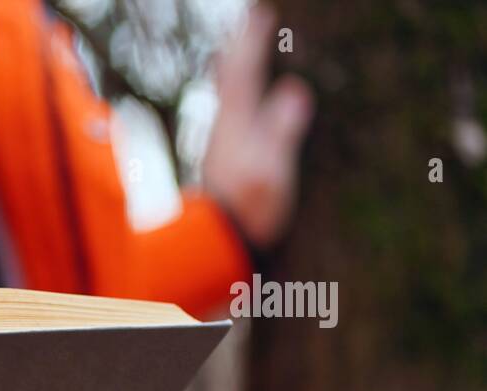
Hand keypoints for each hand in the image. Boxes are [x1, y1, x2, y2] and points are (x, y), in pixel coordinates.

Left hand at [203, 4, 313, 248]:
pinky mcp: (227, 161)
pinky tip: (244, 102)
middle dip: (241, 49)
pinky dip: (241, 97)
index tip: (260, 12)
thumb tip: (295, 91)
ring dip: (237, 70)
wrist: (218, 244)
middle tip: (249, 20)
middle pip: (232, 80)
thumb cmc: (250, 209)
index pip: (245, 74)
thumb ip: (281, 132)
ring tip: (241, 50)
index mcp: (237, 127)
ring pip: (229, 97)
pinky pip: (236, 115)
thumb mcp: (272, 171)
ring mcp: (224, 145)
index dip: (252, 43)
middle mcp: (225, 130)